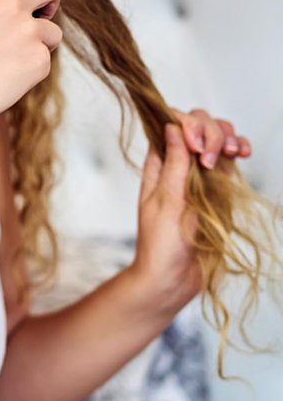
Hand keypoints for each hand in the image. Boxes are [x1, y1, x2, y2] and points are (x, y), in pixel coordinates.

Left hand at [129, 109, 252, 317]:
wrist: (174, 277)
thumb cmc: (162, 243)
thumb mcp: (166, 201)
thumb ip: (173, 164)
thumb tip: (171, 126)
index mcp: (158, 163)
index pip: (172, 124)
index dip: (187, 125)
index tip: (194, 145)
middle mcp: (178, 163)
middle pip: (197, 126)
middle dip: (209, 131)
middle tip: (208, 158)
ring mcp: (199, 173)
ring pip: (216, 138)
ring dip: (227, 136)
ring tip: (233, 152)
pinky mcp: (218, 187)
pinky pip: (229, 159)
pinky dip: (239, 149)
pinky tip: (242, 153)